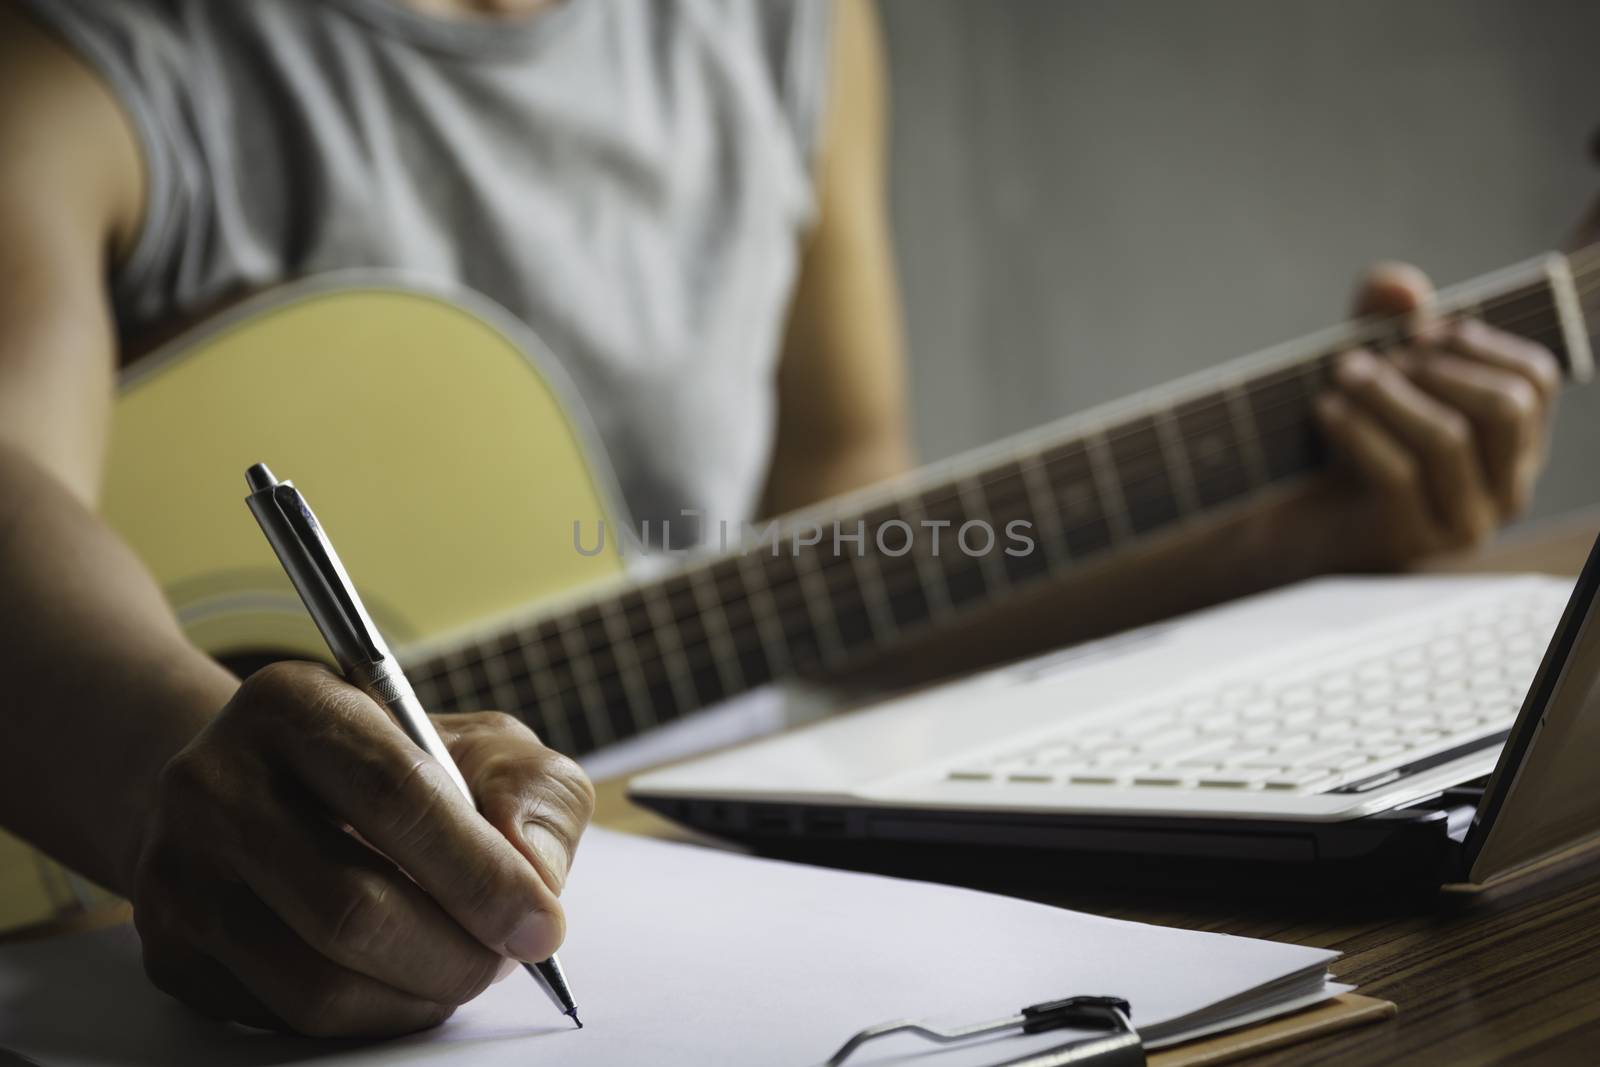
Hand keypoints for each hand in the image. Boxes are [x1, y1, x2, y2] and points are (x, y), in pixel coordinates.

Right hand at [129, 661, 594, 1036]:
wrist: (262, 789)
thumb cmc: (392, 767)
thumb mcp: (480, 745)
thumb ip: (532, 792)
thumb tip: (536, 872)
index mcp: (293, 704)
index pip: (394, 794)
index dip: (480, 872)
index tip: (542, 922)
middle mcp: (212, 781)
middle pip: (350, 906)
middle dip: (456, 952)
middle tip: (507, 956)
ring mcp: (178, 872)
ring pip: (316, 982)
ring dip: (417, 994)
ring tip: (463, 966)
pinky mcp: (170, 951)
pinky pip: (284, 1019)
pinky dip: (371, 1016)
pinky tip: (403, 978)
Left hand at [1310, 263, 1559, 567]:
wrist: (1296, 527)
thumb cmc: (1347, 445)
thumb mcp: (1370, 374)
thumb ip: (1384, 321)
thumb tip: (1401, 288)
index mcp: (1515, 445)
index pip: (1536, 378)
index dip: (1478, 341)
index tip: (1416, 329)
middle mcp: (1505, 488)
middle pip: (1505, 407)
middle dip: (1435, 367)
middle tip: (1374, 358)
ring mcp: (1464, 522)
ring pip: (1448, 439)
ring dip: (1387, 392)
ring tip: (1341, 373)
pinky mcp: (1412, 541)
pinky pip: (1397, 475)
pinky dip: (1357, 429)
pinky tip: (1324, 409)